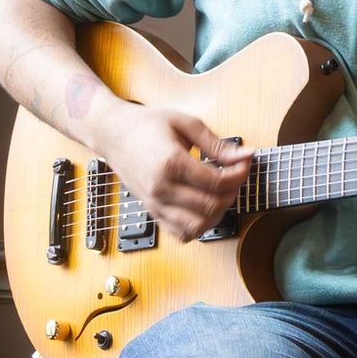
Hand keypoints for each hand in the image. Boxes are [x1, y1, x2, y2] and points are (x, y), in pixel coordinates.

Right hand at [93, 104, 251, 241]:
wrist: (112, 133)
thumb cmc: (145, 125)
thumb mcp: (185, 124)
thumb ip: (217, 144)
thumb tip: (244, 155)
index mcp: (170, 163)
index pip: (217, 183)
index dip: (239, 175)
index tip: (245, 163)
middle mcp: (161, 189)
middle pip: (211, 206)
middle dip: (233, 192)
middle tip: (236, 175)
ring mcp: (155, 203)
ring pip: (197, 227)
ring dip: (217, 213)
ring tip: (221, 193)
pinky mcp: (152, 211)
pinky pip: (181, 233)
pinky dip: (198, 227)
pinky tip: (203, 207)